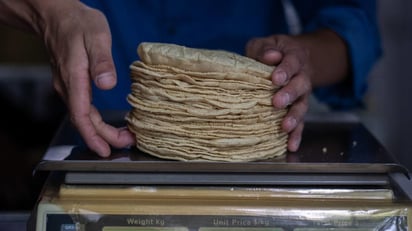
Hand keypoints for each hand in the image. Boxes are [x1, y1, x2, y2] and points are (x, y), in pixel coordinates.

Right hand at [41, 1, 134, 156]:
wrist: (57, 15)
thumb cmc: (77, 23)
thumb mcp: (96, 36)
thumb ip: (102, 61)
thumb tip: (108, 84)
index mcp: (73, 78)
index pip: (81, 115)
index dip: (93, 136)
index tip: (106, 150)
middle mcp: (67, 87)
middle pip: (83, 121)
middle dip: (103, 137)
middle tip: (126, 144)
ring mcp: (68, 86)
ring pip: (83, 116)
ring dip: (100, 131)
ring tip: (122, 137)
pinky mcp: (72, 84)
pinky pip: (82, 108)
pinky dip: (96, 121)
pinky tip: (107, 123)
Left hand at [245, 34, 311, 151]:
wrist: (295, 57)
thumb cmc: (274, 51)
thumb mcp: (266, 43)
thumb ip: (264, 48)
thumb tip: (270, 56)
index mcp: (294, 57)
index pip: (292, 62)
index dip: (285, 70)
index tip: (276, 77)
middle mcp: (302, 77)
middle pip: (300, 85)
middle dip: (290, 94)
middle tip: (277, 102)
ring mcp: (302, 94)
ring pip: (302, 105)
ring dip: (295, 117)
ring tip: (285, 127)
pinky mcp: (298, 109)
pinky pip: (301, 122)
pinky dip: (297, 134)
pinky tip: (291, 146)